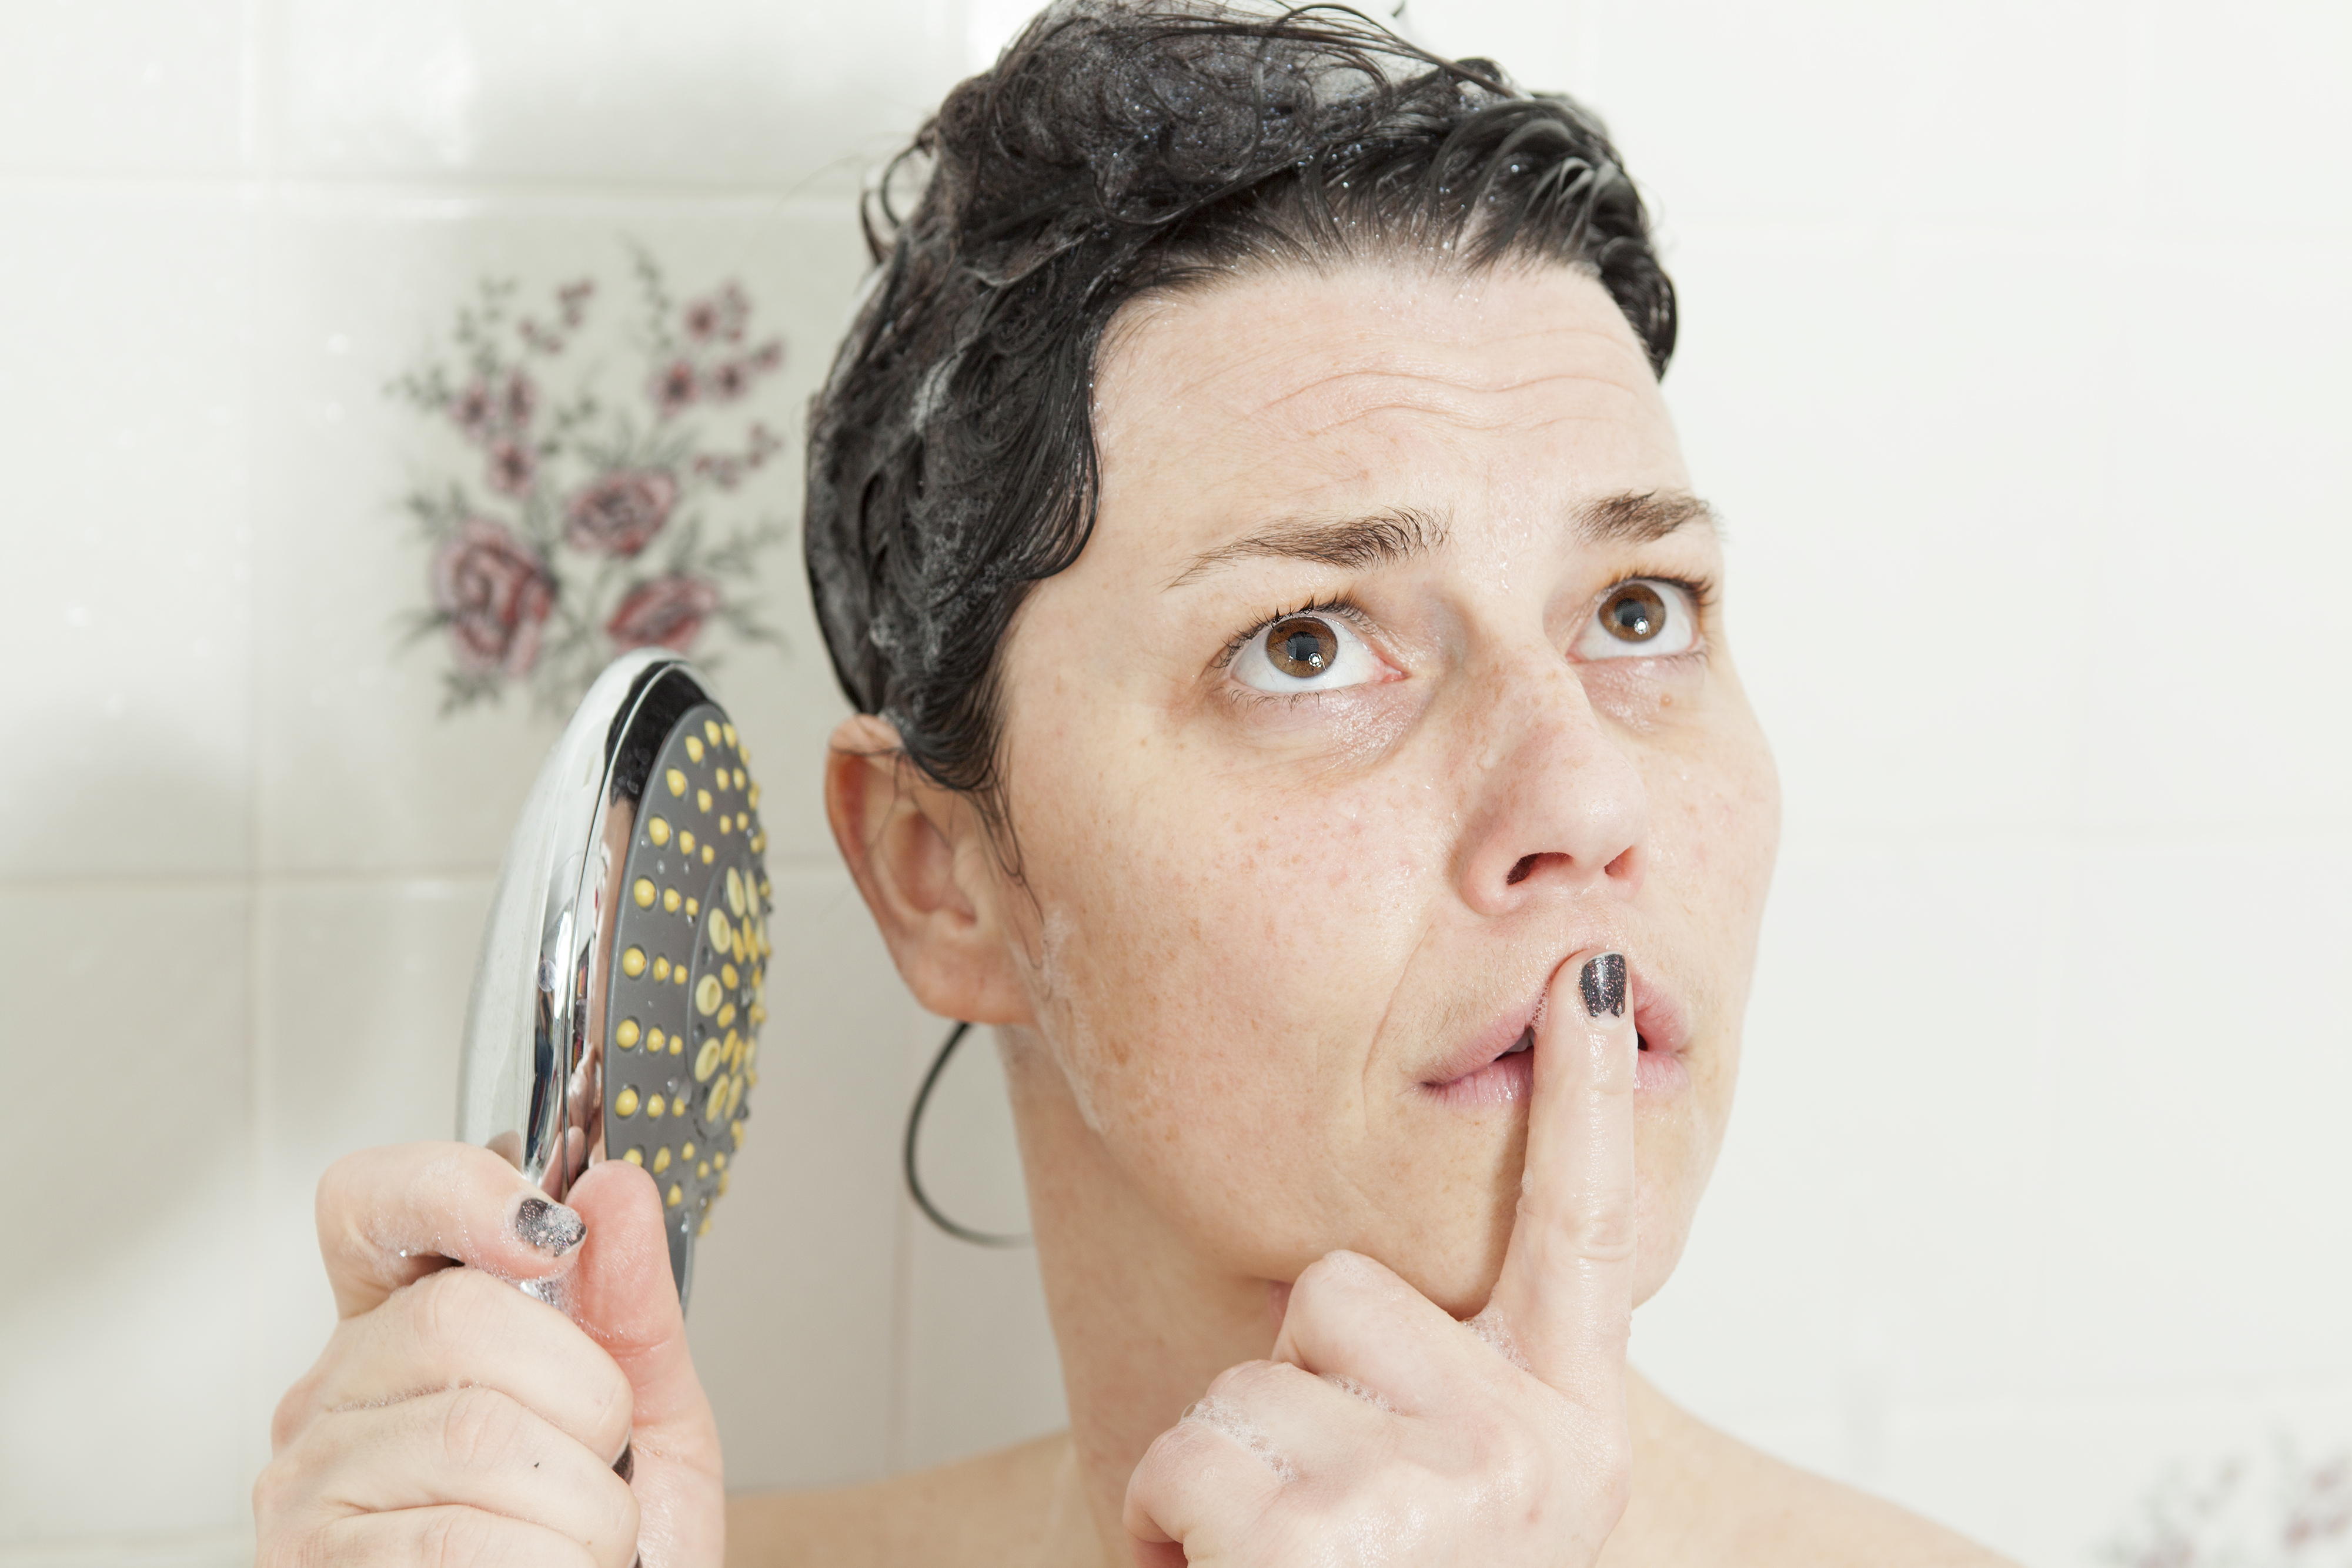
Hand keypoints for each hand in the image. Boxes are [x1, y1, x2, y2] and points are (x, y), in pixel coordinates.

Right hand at [255, 1144, 724, 1564]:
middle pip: (458, 1316)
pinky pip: (460, 1543)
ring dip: (585, 1504)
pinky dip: (553, 1565)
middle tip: (602, 1462)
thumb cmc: (610, 1550)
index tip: (552, 1231)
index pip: (371, 1204)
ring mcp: (311, 1493)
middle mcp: (334, 1401)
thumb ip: (633, 1304)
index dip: (453, 1190)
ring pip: (478, 1435)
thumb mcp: (648, 1415)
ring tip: (583, 1543)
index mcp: (403, 1332)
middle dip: (585, 1395)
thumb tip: (614, 1190)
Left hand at [1123, 949, 1638, 1566]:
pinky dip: (1169, 1544)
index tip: (1578, 973)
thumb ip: (1447, 1400)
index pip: (1582, 1231)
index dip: (1583, 1095)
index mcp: (1568, 1428)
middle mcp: (1536, 1449)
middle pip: (1330, 1297)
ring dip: (1222, 1491)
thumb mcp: (1460, 1514)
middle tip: (1330, 1543)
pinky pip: (1181, 1469)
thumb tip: (1361, 1293)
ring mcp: (1443, 1495)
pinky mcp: (1332, 1543)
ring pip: (1242, 1390)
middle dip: (1283, 1407)